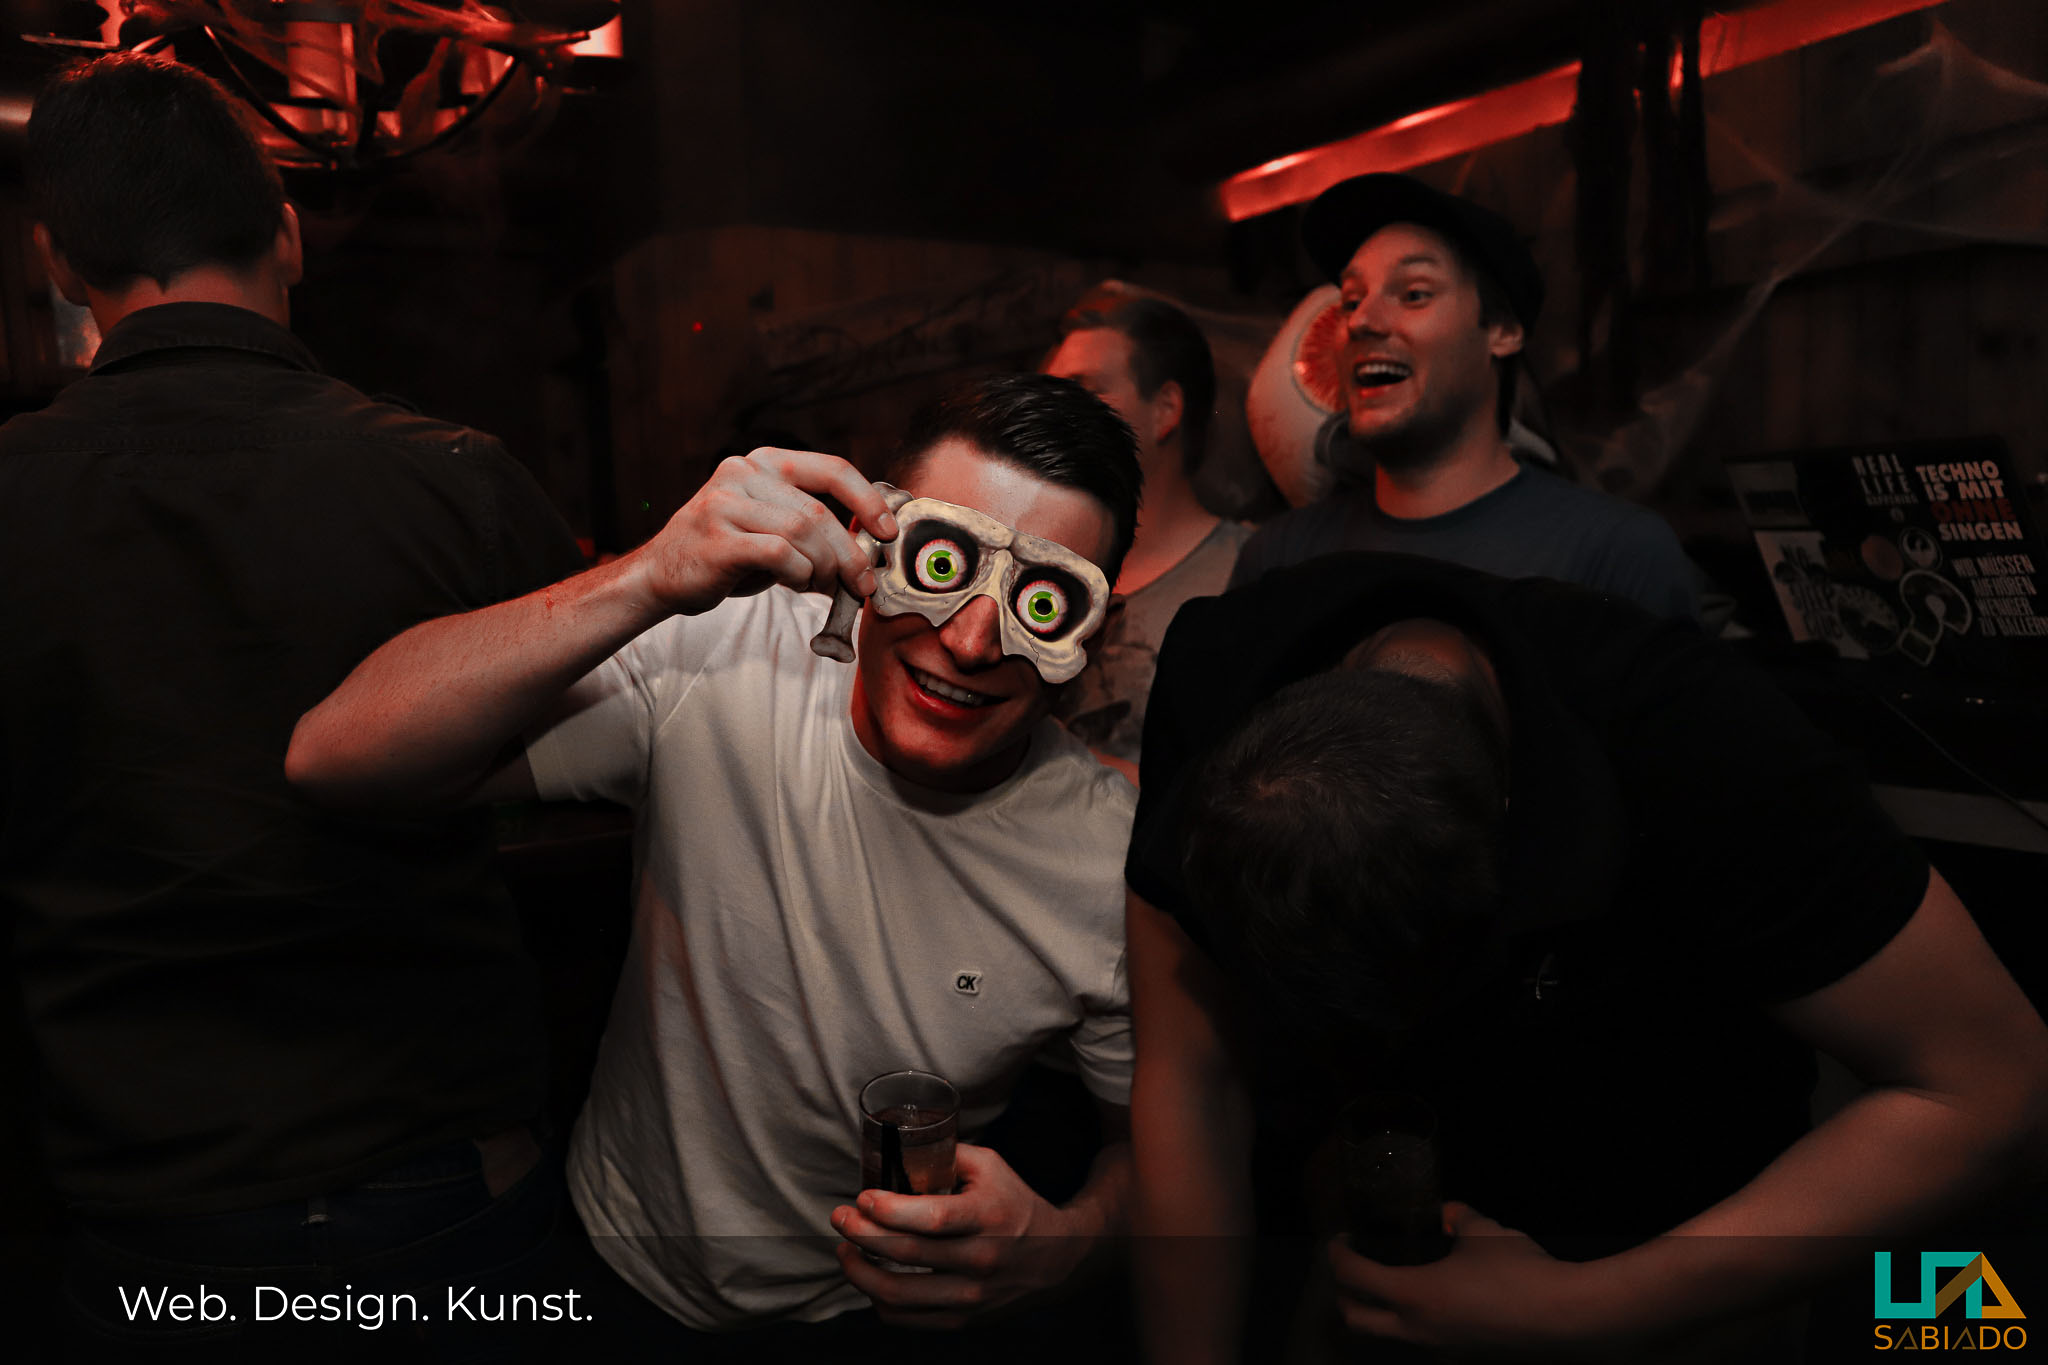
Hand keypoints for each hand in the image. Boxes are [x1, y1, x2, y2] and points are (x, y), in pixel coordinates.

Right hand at [632, 448, 897, 615]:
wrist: (661, 577)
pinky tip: (795, 583)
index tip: (888, 531)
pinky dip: (798, 574)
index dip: (868, 500)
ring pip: (803, 534)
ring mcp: (726, 502)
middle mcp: (743, 473)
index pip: (831, 469)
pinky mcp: (718, 537)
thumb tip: (866, 553)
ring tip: (822, 586)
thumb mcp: (771, 529)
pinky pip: (780, 554)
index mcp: (763, 463)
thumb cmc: (725, 556)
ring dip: (824, 568)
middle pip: (819, 512)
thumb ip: (812, 530)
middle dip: (848, 553)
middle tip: (861, 583)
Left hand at [831, 1143, 1088, 1327]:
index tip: (862, 1197)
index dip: (889, 1210)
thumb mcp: (991, 1167)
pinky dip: (878, 1299)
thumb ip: (946, 1154)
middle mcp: (981, 1260)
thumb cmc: (1015, 1204)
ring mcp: (971, 1297)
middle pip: (906, 1254)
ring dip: (859, 1272)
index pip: (932, 1218)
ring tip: (845, 1251)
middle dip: (860, 1234)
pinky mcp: (963, 1320)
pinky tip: (870, 1277)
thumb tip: (896, 1145)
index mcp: (988, 1217)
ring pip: (898, 1294)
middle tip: (839, 1217)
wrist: (1057, 1258)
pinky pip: (907, 1318)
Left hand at [1329, 1202, 1598, 1357]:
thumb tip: (1445, 1212)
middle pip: (1356, 1320)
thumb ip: (1456, 1217)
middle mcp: (1418, 1331)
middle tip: (1354, 1267)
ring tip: (1391, 1283)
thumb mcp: (1484, 1232)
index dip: (1337, 1255)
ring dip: (1378, 1312)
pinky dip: (1414, 1322)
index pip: (1352, 1277)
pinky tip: (1435, 1301)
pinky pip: (1423, 1342)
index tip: (1338, 1240)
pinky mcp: (1464, 1359)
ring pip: (1388, 1336)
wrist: (1567, 1319)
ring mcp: (1440, 1351)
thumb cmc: (1520, 1271)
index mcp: (1413, 1295)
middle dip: (1344, 1293)